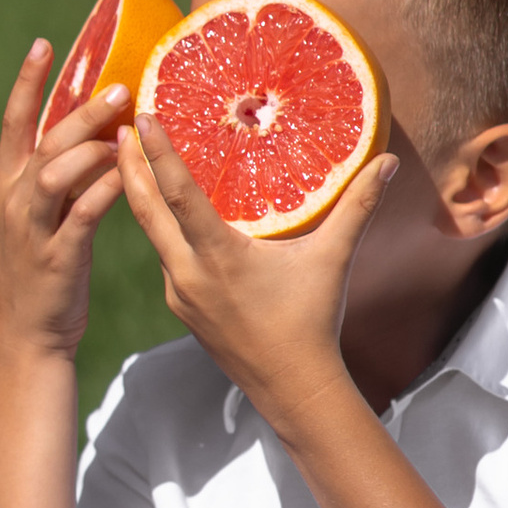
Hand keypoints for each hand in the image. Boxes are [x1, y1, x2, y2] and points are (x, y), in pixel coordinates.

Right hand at [0, 40, 131, 360]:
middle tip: (118, 88)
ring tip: (127, 131)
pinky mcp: (57, 255)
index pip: (14, 122)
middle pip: (44, 140)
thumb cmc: (44, 265)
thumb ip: (65, 176)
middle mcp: (16, 198)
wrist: (26, 330)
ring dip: (92, 147)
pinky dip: (104, 190)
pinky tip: (129, 175)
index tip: (43, 43)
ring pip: (57, 172)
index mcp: (10, 183)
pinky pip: (82, 214)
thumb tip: (106, 135)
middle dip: (80, 112)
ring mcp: (33, 227)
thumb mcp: (46, 214)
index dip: (27, 81)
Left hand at [117, 113, 399, 436]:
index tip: (143, 118)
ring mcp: (178, 291)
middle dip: (129, 165)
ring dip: (138, 194)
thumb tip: (387, 162)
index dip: (158, 154)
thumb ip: (357, 207)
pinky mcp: (180, 304)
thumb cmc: (312, 322)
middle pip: (144, 209)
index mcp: (218, 256)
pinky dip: (157, 226)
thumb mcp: (332, 259)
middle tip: (119, 126)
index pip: (177, 194)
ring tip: (132, 157)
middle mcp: (188, 272)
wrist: (292, 389)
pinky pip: (162, 255)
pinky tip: (164, 210)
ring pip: (149, 233)